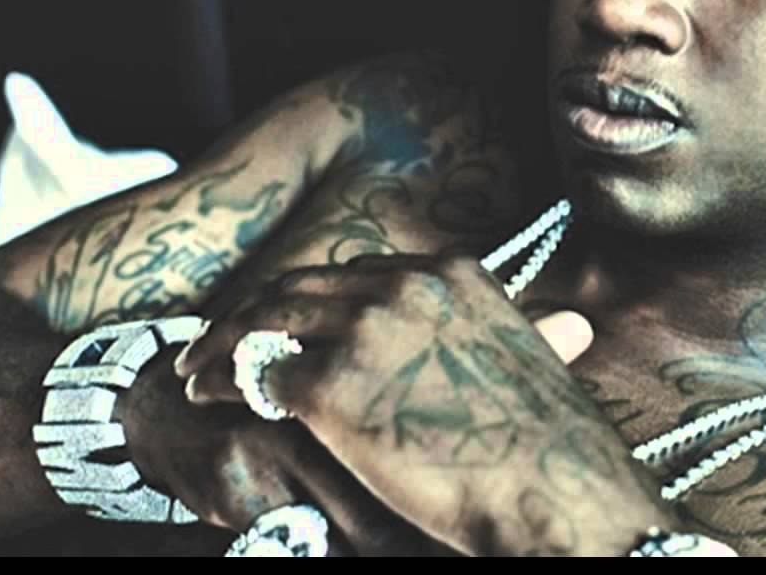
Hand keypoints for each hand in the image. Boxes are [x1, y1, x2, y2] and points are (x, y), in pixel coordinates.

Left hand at [175, 254, 677, 555]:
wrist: (557, 492)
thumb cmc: (551, 444)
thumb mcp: (538, 361)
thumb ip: (524, 332)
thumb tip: (569, 328)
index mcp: (454, 274)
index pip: (355, 274)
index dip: (309, 300)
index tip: (282, 323)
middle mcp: (406, 285)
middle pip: (303, 287)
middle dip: (254, 314)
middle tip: (216, 345)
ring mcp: (366, 331)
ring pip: (269, 320)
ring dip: (225, 345)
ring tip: (196, 373)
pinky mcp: (333, 386)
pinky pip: (262, 377)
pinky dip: (230, 387)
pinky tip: (214, 403)